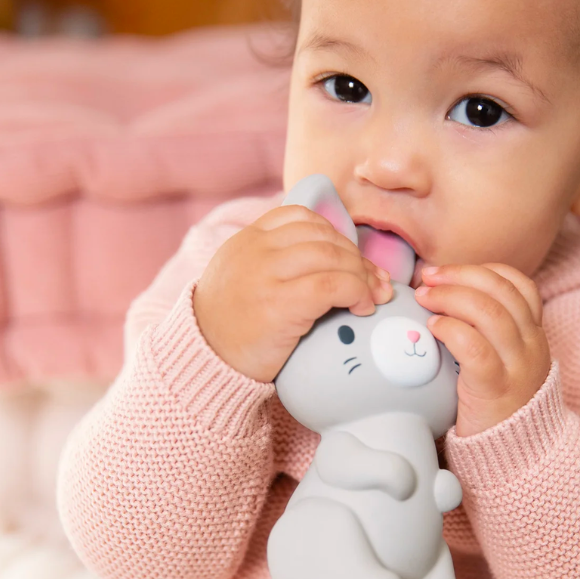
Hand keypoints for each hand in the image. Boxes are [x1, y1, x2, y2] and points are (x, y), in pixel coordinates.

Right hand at [193, 205, 392, 382]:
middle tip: (375, 281)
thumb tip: (331, 254)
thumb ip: (273, 258)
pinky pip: (334, 285)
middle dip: (357, 258)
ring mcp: (267, 274)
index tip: (351, 258)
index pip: (303, 217)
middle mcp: (256, 249)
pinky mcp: (280, 303)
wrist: (204, 361)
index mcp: (248, 239)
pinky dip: (357, 293)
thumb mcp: (241, 275)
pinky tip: (361, 308)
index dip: (337, 234)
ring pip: (334, 257)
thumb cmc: (232, 325)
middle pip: (324, 237)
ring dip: (362, 276)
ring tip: (371, 296)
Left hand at [414, 263, 550, 436]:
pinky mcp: (496, 389)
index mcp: (532, 332)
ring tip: (424, 298)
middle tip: (427, 278)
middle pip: (501, 291)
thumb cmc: (494, 400)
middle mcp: (531, 344)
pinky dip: (452, 330)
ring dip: (451, 297)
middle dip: (460, 275)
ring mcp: (517, 366)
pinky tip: (434, 328)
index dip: (482, 270)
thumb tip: (436, 293)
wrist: (517, 456)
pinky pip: (476, 349)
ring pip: (490, 313)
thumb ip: (482, 327)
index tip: (447, 272)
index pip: (520, 283)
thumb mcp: (500, 357)